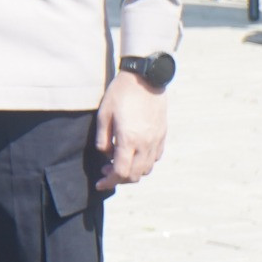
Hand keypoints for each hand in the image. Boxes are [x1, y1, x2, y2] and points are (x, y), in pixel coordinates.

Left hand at [92, 71, 167, 191]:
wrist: (146, 78)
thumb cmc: (121, 93)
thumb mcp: (104, 114)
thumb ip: (102, 139)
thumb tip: (105, 155)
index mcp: (129, 140)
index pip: (121, 172)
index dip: (109, 182)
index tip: (99, 183)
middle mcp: (146, 144)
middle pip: (135, 175)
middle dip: (119, 179)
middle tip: (105, 172)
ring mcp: (156, 140)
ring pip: (147, 168)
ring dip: (132, 172)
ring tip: (118, 164)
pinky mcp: (162, 134)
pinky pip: (155, 157)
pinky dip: (144, 163)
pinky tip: (134, 154)